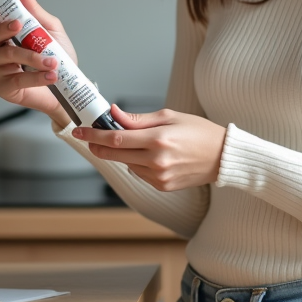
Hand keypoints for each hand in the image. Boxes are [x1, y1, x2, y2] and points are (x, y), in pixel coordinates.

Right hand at [0, 0, 76, 125]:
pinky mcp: (2, 88)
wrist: (67, 89)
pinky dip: (36, 77)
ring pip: (4, 56)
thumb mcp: (49, 30)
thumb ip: (33, 11)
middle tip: (19, 26)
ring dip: (31, 57)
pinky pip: (15, 79)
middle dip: (3, 29)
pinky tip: (50, 75)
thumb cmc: (57, 58)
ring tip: (52, 62)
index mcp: (3, 33)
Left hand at [73, 105, 226, 191]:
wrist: (222, 157)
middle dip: (98, 146)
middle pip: (115, 155)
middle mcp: (157, 161)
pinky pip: (139, 174)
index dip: (94, 135)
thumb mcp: (169, 116)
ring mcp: (159, 176)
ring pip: (126, 164)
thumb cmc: (199, 132)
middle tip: (90, 137)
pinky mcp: (162, 186)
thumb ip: (137, 119)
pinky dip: (137, 164)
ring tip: (140, 142)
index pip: (116, 139)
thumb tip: (113, 114)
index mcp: (158, 139)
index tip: (79, 130)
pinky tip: (152, 156)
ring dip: (122, 154)